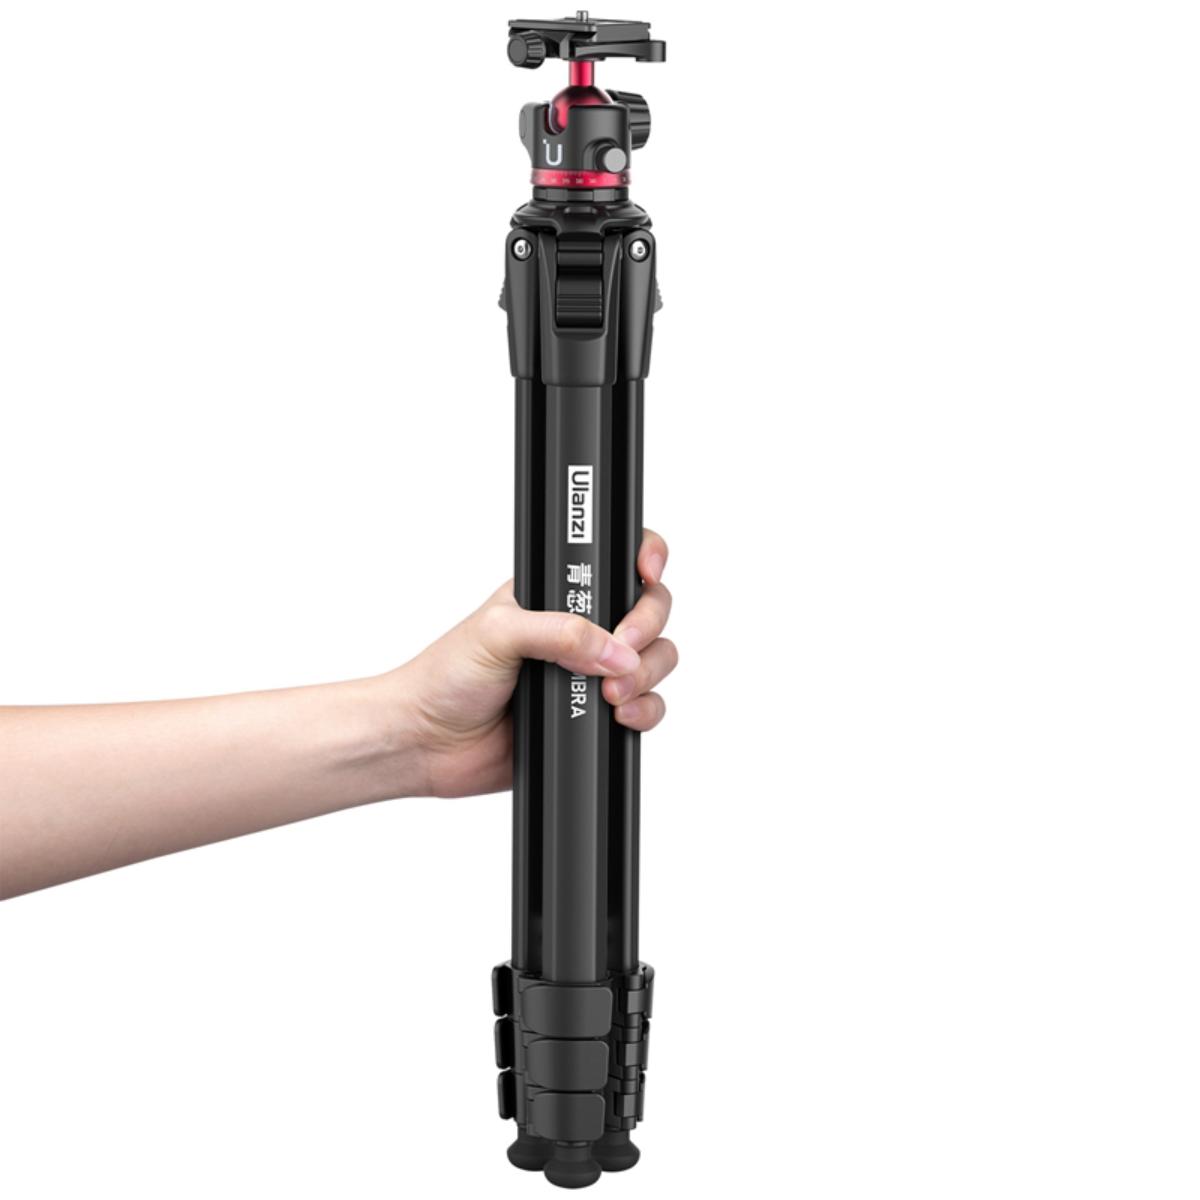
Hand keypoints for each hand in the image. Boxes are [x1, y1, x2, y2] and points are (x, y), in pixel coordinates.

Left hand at [394, 529, 676, 797]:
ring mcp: (589, 675)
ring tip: (610, 693)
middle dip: (647, 626)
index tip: (646, 573)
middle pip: (649, 611)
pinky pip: (645, 708)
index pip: (616, 562)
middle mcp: (580, 631)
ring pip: (654, 661)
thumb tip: (614, 649)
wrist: (426, 743)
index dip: (645, 559)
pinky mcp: (591, 718)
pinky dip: (644, 711)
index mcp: (556, 597)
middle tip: (623, 646)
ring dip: (647, 674)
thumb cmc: (445, 677)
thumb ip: (559, 632)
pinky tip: (618, 716)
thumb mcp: (496, 633)